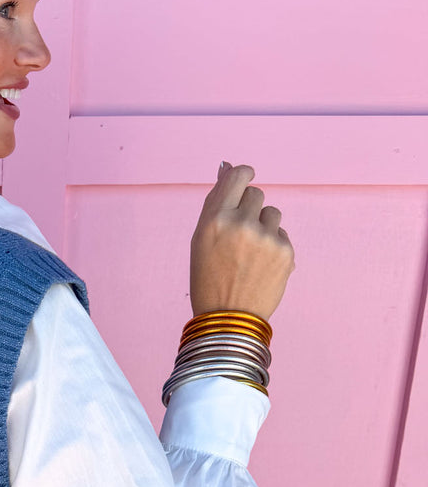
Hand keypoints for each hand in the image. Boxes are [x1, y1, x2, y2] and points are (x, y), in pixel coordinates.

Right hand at [189, 162, 294, 320]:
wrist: (228, 319)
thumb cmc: (208, 278)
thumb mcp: (201, 239)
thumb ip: (216, 203)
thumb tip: (227, 167)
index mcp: (214, 219)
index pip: (237, 176)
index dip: (243, 175)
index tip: (245, 180)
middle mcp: (241, 224)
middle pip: (256, 194)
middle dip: (250, 208)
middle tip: (240, 233)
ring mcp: (266, 238)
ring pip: (272, 213)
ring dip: (263, 226)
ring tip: (250, 252)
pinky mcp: (285, 252)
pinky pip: (281, 234)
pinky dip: (273, 245)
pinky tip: (260, 265)